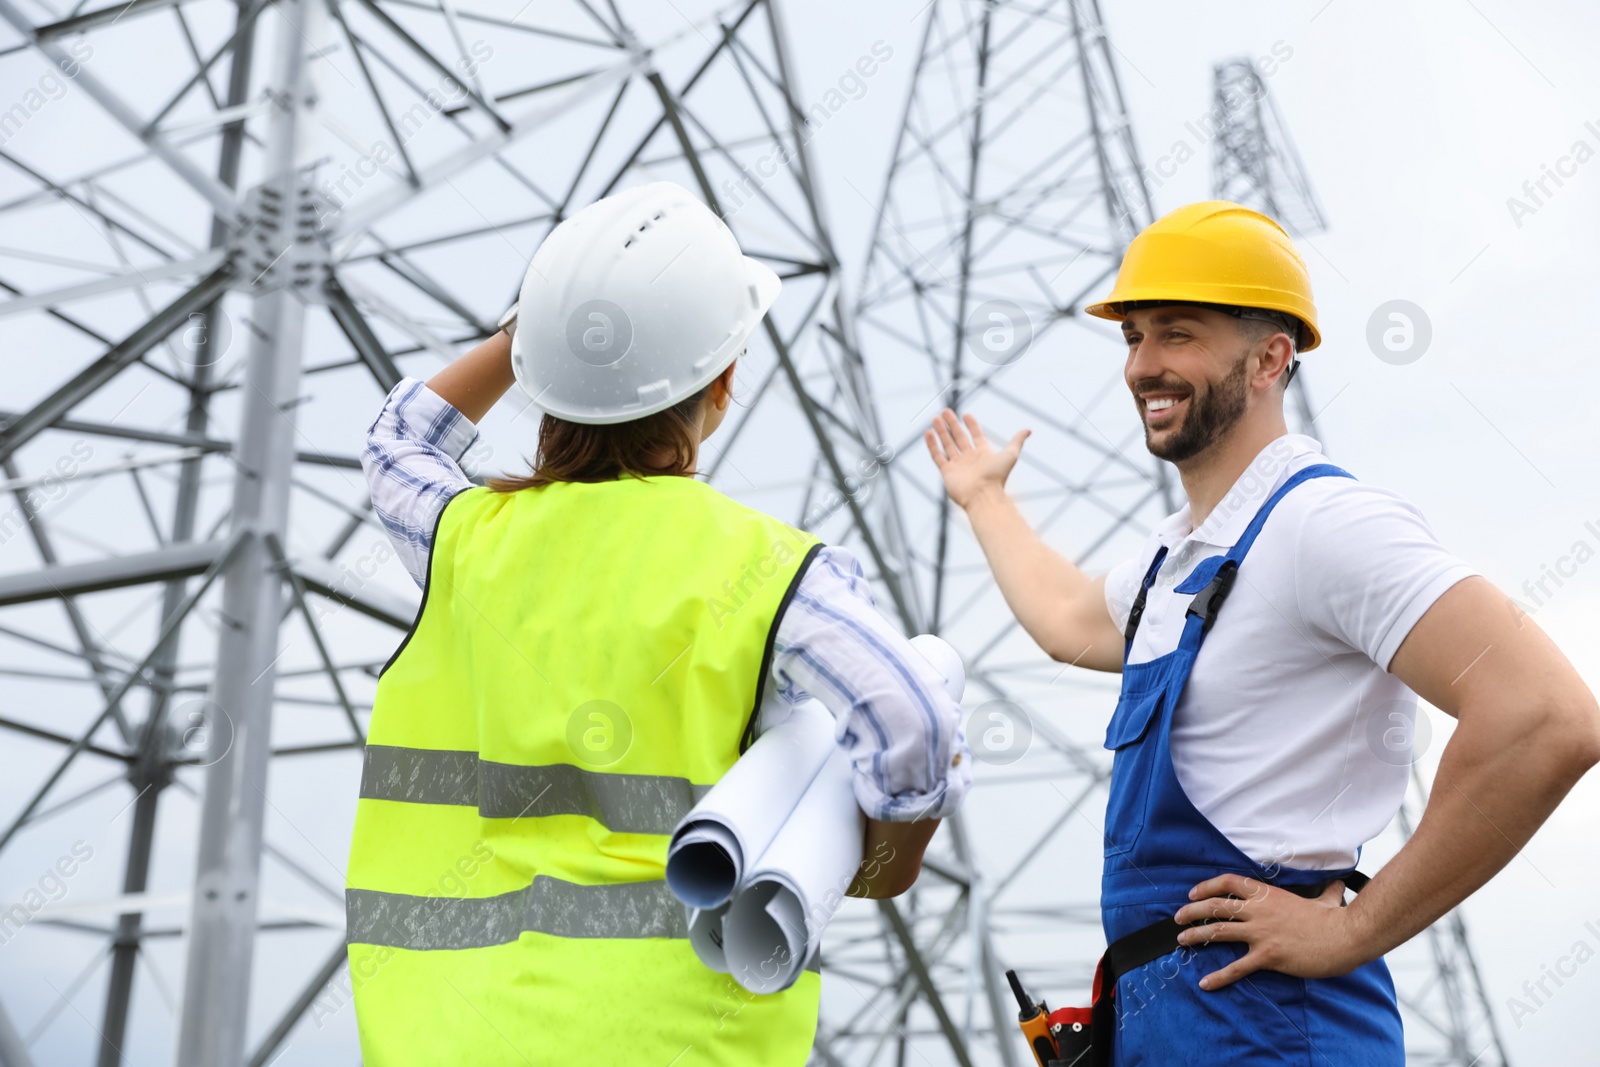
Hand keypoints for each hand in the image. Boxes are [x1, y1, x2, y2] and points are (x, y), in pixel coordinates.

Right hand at [924, 409, 1029, 509]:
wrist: (984, 495)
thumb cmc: (997, 476)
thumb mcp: (1010, 454)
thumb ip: (1017, 441)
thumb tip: (1028, 430)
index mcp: (983, 453)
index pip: (975, 435)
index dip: (971, 425)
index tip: (966, 415)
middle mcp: (969, 458)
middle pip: (959, 437)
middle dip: (952, 424)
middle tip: (945, 411)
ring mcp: (957, 465)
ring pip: (947, 444)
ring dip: (941, 431)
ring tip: (935, 418)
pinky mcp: (947, 472)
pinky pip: (937, 456)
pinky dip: (932, 444)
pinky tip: (928, 432)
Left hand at [1172, 874, 1367, 990]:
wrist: (1345, 938)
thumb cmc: (1336, 920)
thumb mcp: (1327, 900)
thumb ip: (1327, 892)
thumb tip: (1337, 884)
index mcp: (1268, 895)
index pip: (1228, 883)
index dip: (1207, 886)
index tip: (1193, 893)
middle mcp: (1259, 911)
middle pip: (1216, 905)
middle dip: (1192, 911)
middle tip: (1177, 918)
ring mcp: (1261, 933)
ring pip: (1218, 931)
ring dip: (1196, 935)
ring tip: (1181, 940)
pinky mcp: (1268, 956)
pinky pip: (1237, 967)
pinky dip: (1219, 976)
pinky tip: (1205, 983)